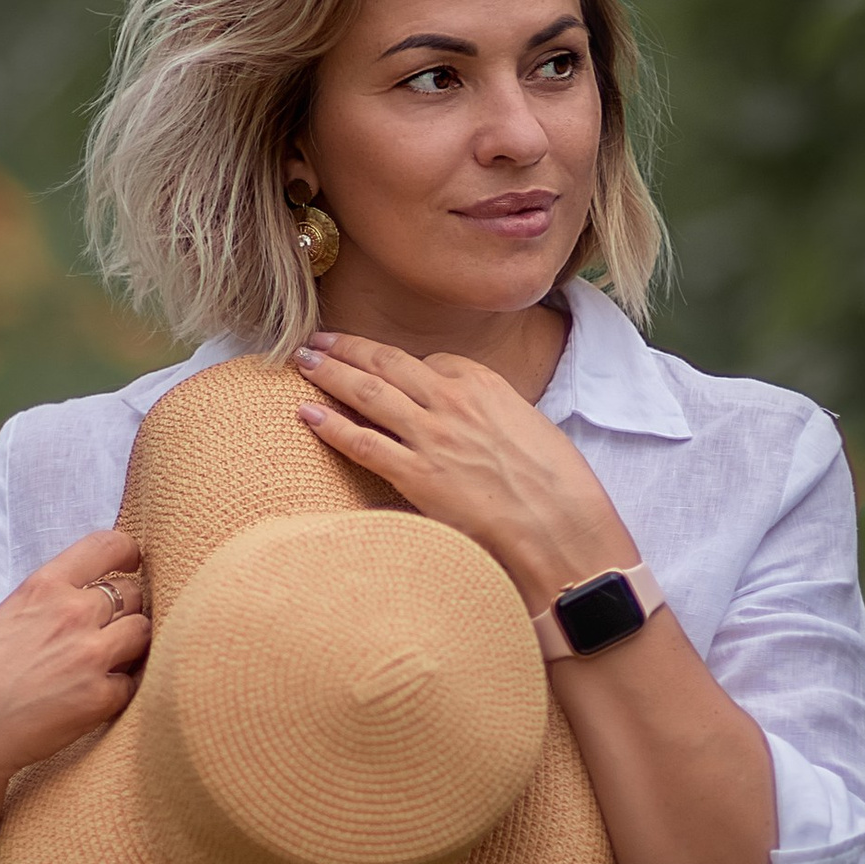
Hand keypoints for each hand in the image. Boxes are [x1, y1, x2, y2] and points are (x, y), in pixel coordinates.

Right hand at [0, 528, 149, 807]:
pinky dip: (119, 689)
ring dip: (132, 646)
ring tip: (108, 664)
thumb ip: (46, 605)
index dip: (128, 554)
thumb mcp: (4, 617)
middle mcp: (74, 613)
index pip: (107, 546)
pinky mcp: (102, 697)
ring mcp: (92, 654)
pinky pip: (132, 682)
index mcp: (44, 586)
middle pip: (134, 594)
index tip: (130, 565)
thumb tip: (79, 604)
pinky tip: (94, 698)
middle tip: (110, 631)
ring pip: (143, 633)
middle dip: (128, 610)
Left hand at [295, 334, 628, 610]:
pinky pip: (363, 443)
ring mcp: (431, 437)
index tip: (385, 367)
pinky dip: (332, 426)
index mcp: (484, 383)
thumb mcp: (530, 427)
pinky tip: (306, 414)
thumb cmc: (557, 483)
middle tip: (318, 339)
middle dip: (348, 347)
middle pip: (387, 363)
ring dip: (330, 372)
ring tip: (303, 360)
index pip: (432, 361)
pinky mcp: (417, 476)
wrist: (561, 525)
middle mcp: (452, 401)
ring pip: (367, 392)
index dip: (404, 365)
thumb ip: (492, 415)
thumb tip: (472, 424)